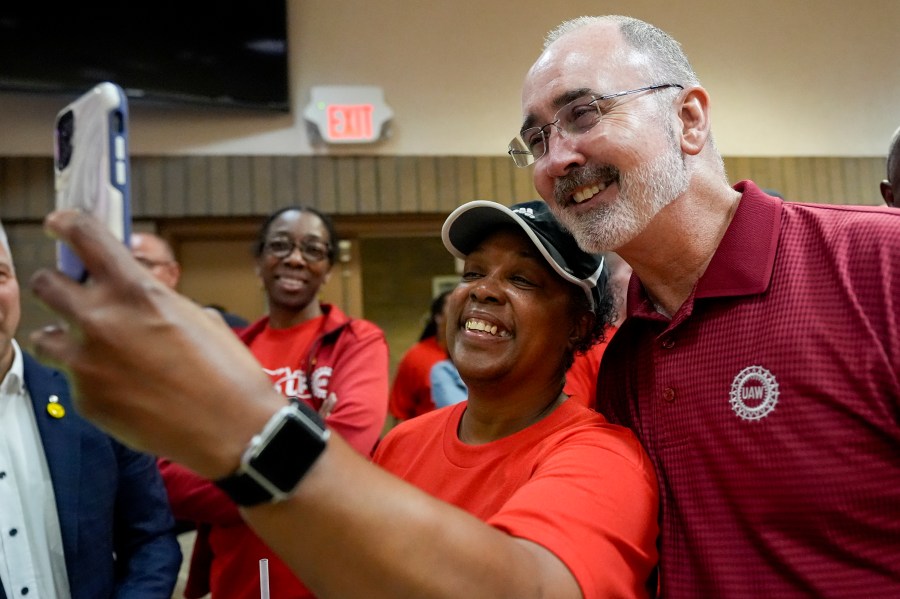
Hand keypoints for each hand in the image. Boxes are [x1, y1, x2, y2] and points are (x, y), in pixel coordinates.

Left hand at [29, 210, 278, 478]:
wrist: (232, 428)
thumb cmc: (227, 372)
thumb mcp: (198, 318)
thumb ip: (155, 302)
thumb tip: (136, 302)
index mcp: (136, 291)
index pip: (83, 236)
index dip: (66, 224)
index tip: (59, 225)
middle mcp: (102, 320)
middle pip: (46, 284)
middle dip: (58, 285)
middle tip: (75, 295)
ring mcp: (87, 363)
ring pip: (43, 337)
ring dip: (62, 336)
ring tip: (90, 348)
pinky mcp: (85, 399)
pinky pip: (72, 380)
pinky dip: (89, 379)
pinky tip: (122, 388)